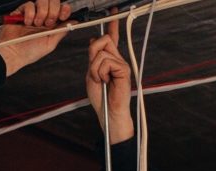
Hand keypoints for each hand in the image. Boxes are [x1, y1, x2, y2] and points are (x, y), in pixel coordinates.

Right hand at [0, 1, 72, 76]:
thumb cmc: (29, 52)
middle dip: (53, 11)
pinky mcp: (22, 11)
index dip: (65, 9)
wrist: (13, 53)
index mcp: (51, 24)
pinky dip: (30, 13)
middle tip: (47, 23)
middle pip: (54, 1)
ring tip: (35, 24)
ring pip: (43, 0)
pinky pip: (30, 4)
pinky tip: (27, 23)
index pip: (62, 9)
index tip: (63, 15)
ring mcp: (33, 13)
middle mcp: (43, 17)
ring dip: (42, 12)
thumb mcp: (49, 44)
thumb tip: (74, 22)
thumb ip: (61, 31)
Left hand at [85, 11, 133, 143]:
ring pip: (101, 53)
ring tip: (101, 81)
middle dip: (93, 56)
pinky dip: (100, 73)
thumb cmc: (101, 97)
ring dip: (95, 69)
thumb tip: (94, 40)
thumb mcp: (91, 75)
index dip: (111, 25)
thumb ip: (93, 58)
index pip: (111, 38)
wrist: (108, 112)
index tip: (112, 12)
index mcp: (109, 60)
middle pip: (102, 41)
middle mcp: (117, 58)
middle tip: (96, 73)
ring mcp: (121, 62)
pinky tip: (106, 82)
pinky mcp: (124, 68)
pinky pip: (105, 62)